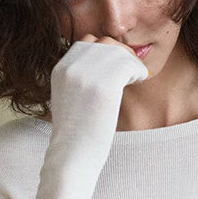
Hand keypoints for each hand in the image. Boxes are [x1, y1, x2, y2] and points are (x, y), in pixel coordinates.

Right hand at [48, 35, 148, 175]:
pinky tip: (138, 82)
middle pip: (104, 42)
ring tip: (133, 79)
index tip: (115, 69)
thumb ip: (81, 77)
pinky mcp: (104, 85)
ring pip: (118, 51)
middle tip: (129, 73)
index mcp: (60, 69)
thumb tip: (107, 65)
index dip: (105, 52)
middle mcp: (71, 66)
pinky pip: (129, 65)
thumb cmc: (76, 134)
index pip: (87, 42)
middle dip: (120, 54)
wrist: (72, 156)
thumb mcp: (70, 98)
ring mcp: (86, 74)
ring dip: (130, 63)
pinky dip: (138, 72)